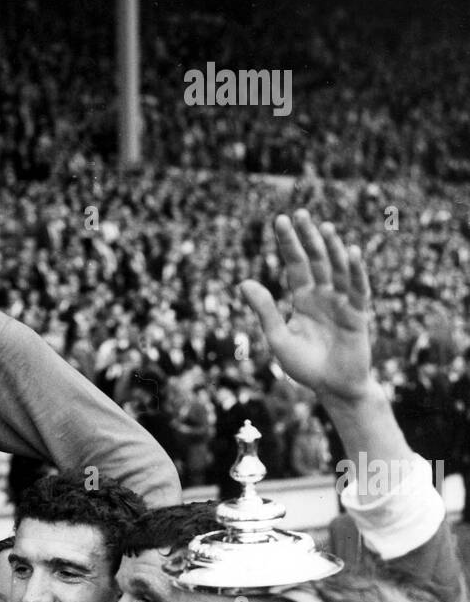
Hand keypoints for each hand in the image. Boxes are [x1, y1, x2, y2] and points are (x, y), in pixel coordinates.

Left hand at [240, 210, 371, 403]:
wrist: (332, 388)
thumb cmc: (304, 366)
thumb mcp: (278, 338)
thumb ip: (264, 310)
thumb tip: (242, 283)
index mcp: (304, 299)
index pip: (296, 265)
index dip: (289, 243)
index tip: (280, 221)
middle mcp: (324, 295)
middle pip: (317, 260)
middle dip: (308, 238)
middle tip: (299, 213)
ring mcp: (343, 302)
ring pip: (338, 269)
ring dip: (332, 249)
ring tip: (325, 227)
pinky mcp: (358, 314)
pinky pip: (358, 288)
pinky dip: (355, 271)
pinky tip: (351, 252)